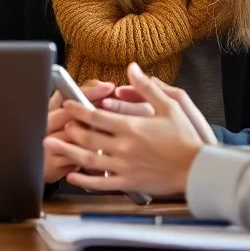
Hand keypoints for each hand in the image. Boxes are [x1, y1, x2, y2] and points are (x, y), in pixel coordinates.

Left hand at [44, 63, 208, 197]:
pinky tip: (71, 176)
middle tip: (57, 122)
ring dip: (67, 151)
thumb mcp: (170, 105)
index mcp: (131, 126)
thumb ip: (147, 87)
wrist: (198, 168)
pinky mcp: (129, 182)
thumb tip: (132, 68)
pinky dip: (84, 180)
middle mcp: (124, 146)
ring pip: (89, 159)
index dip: (78, 108)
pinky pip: (101, 182)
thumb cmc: (186, 137)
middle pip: (88, 136)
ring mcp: (125, 166)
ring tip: (51, 144)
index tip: (67, 103)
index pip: (96, 116)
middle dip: (69, 128)